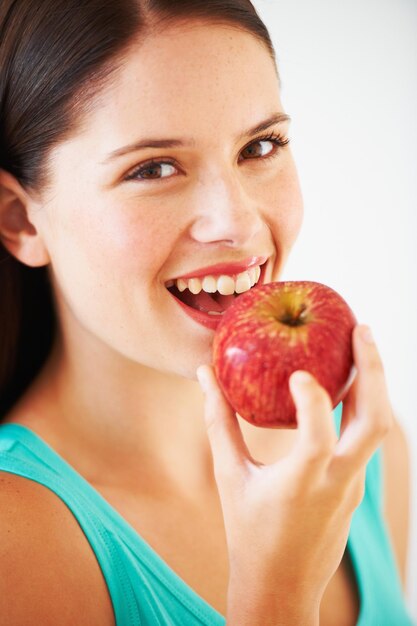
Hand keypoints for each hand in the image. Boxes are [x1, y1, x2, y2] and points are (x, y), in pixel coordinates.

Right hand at [196, 324, 393, 617]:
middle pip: (374, 425)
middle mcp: (338, 483)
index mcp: (300, 486)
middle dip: (373, 372)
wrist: (282, 585)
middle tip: (360, 329)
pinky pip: (367, 437)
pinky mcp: (357, 485)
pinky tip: (350, 382)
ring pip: (378, 429)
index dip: (313, 403)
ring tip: (361, 343)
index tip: (300, 372)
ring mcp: (354, 485)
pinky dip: (364, 403)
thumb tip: (204, 376)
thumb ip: (218, 423)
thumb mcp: (229, 478)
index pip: (318, 440)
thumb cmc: (249, 533)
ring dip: (374, 383)